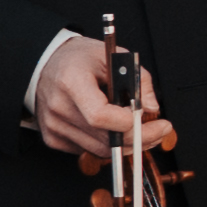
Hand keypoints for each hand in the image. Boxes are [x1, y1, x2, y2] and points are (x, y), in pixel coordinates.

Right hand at [29, 38, 166, 161]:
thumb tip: (151, 107)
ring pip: (100, 149)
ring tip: (145, 132)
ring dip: (128, 145)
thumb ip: (138, 79)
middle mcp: (59, 107)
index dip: (127, 123)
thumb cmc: (80, 59)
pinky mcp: (53, 138)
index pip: (99, 115)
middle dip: (140, 138)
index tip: (149, 118)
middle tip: (160, 130)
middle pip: (104, 137)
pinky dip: (108, 145)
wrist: (46, 64)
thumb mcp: (114, 57)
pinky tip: (119, 132)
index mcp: (71, 82)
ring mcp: (54, 125)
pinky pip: (88, 150)